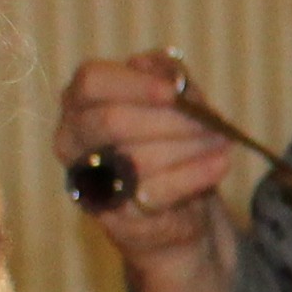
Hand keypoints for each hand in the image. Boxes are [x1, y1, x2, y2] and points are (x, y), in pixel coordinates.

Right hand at [54, 52, 243, 291]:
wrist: (177, 205)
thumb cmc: (167, 137)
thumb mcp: (172, 98)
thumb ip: (166, 76)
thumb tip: (167, 74)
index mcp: (79, 102)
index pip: (90, 81)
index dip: (134, 84)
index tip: (173, 91)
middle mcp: (72, 141)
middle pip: (111, 121)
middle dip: (169, 120)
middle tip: (210, 122)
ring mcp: (89, 182)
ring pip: (136, 159)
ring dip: (188, 147)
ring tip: (220, 142)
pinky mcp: (115, 217)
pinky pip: (155, 192)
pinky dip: (194, 175)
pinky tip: (219, 164)